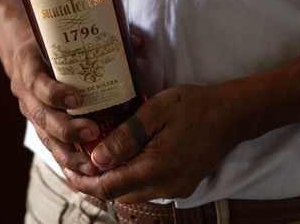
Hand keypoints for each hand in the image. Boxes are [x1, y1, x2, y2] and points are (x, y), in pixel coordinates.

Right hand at [8, 39, 101, 175]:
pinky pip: (51, 147)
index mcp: (28, 66)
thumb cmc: (52, 43)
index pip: (36, 82)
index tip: (76, 98)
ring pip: (45, 138)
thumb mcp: (64, 35)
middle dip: (66, 128)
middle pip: (41, 117)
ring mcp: (31, 113)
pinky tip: (85, 174)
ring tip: (90, 166)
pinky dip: (67, 162)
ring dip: (67, 154)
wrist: (25, 52)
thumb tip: (135, 43)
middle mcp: (25, 93)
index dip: (54, 93)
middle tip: (92, 132)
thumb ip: (100, 37)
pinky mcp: (40, 127)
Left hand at [62, 84, 242, 202]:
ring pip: (133, 191)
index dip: (82, 181)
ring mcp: (176, 188)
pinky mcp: (183, 184)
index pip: (108, 188)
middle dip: (94, 181)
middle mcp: (165, 187)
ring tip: (97, 157)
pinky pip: (148, 186)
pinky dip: (132, 175)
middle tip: (76, 160)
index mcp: (156, 169)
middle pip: (118, 194)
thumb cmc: (194, 106)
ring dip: (113, 179)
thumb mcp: (155, 112)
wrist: (233, 115)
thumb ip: (125, 137)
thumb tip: (97, 160)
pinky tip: (126, 156)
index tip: (66, 168)